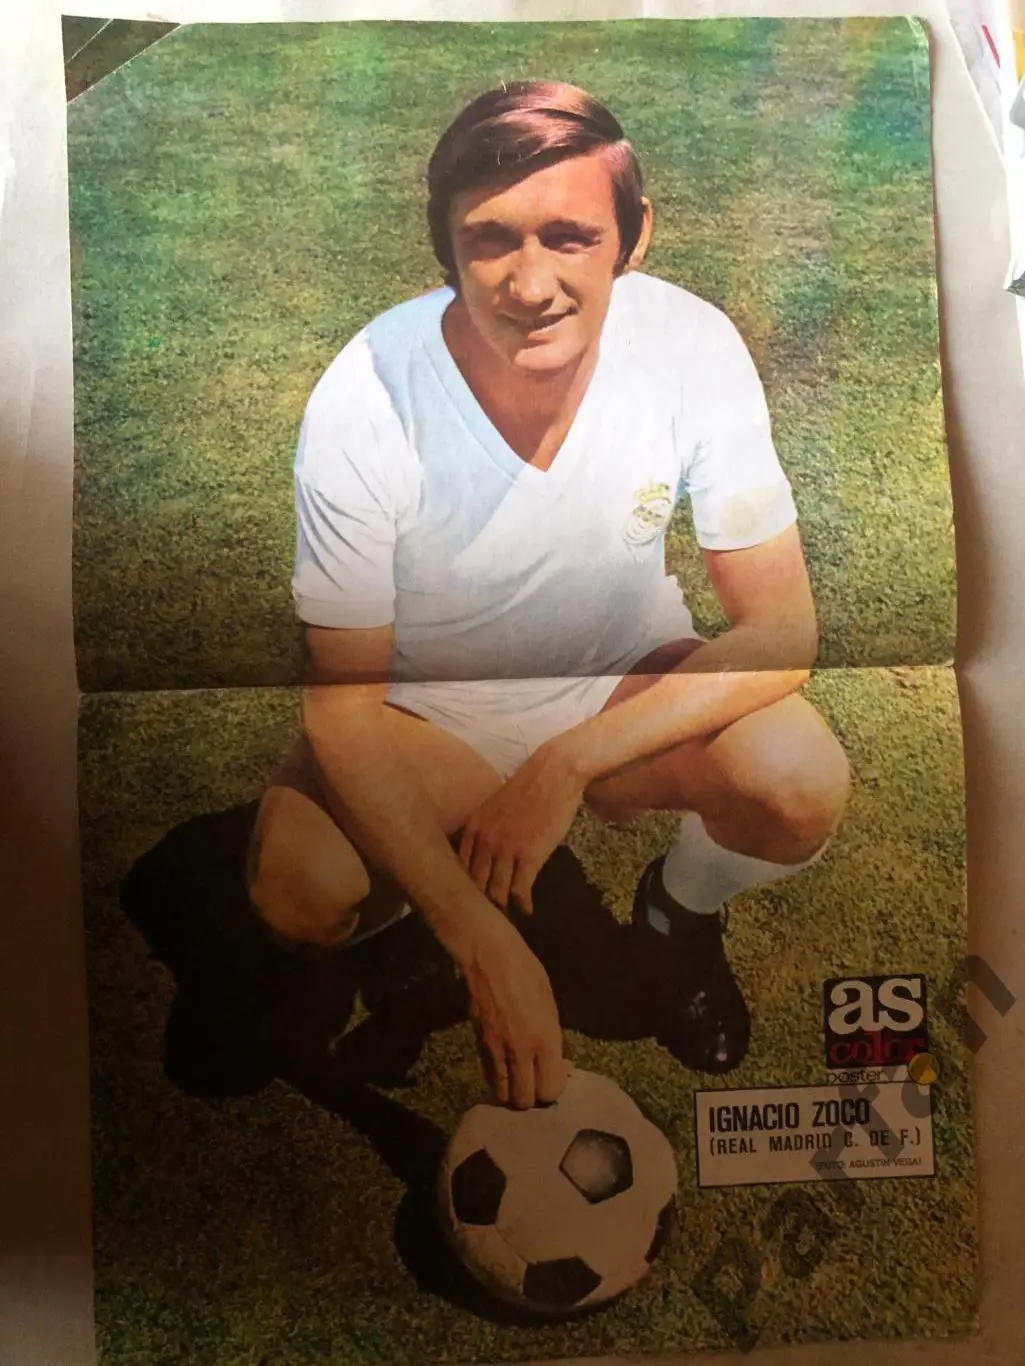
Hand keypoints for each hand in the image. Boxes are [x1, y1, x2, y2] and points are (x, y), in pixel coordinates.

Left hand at [458, 747, 583, 913]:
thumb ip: (486, 829)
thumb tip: (483, 854)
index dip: (462, 888)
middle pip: (474, 884)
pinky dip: (523, 905)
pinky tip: (527, 910)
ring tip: (507, 918)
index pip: (458, 867)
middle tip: (487, 917)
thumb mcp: (495, 806)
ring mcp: (506, 849)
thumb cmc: (529, 789)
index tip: (468, 900)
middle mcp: (484, 840)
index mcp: (473, 827)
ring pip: (495, 892)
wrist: (553, 774)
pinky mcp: (529, 855)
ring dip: (502, 909)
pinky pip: (519, 890)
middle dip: (480, 904)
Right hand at [459, 909, 567, 1108]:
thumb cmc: (528, 972)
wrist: (490, 958)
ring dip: (513, 1092)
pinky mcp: (479, 1045)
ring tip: (520, 1079)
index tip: (558, 1073)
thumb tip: (557, 1062)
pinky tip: (506, 1066)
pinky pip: (490, 1076)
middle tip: (539, 1080)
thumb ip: (553, 1039)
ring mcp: (497, 1051)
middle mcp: (521, 1052)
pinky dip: (498, 1079)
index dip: (555, 1087)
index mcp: (545, 1040)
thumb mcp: (551, 1005)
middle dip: (534, 1097)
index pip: (551, 1089)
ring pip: (504, 1094)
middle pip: (526, 1100)